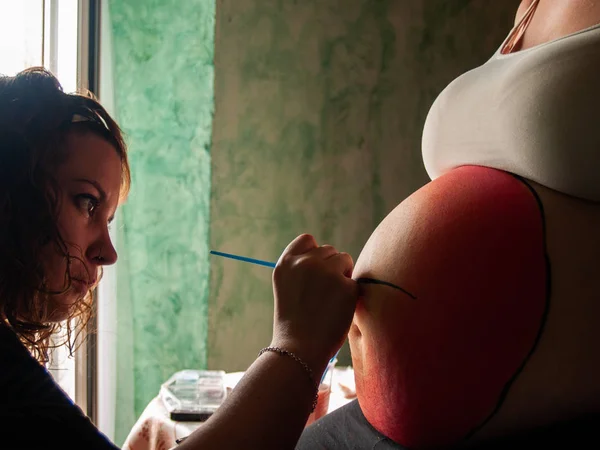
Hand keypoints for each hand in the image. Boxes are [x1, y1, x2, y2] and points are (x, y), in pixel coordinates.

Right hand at [271, 234, 358, 374]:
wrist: (299, 350)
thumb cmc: (294, 323)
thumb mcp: (288, 288)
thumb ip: (302, 268)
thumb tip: (329, 255)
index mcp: (286, 263)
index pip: (307, 240)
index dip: (315, 253)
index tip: (315, 271)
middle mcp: (304, 262)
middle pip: (329, 250)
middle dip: (331, 267)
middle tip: (323, 295)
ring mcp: (325, 272)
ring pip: (345, 259)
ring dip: (342, 275)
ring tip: (330, 300)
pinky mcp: (345, 285)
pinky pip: (354, 281)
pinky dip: (350, 294)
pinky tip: (337, 310)